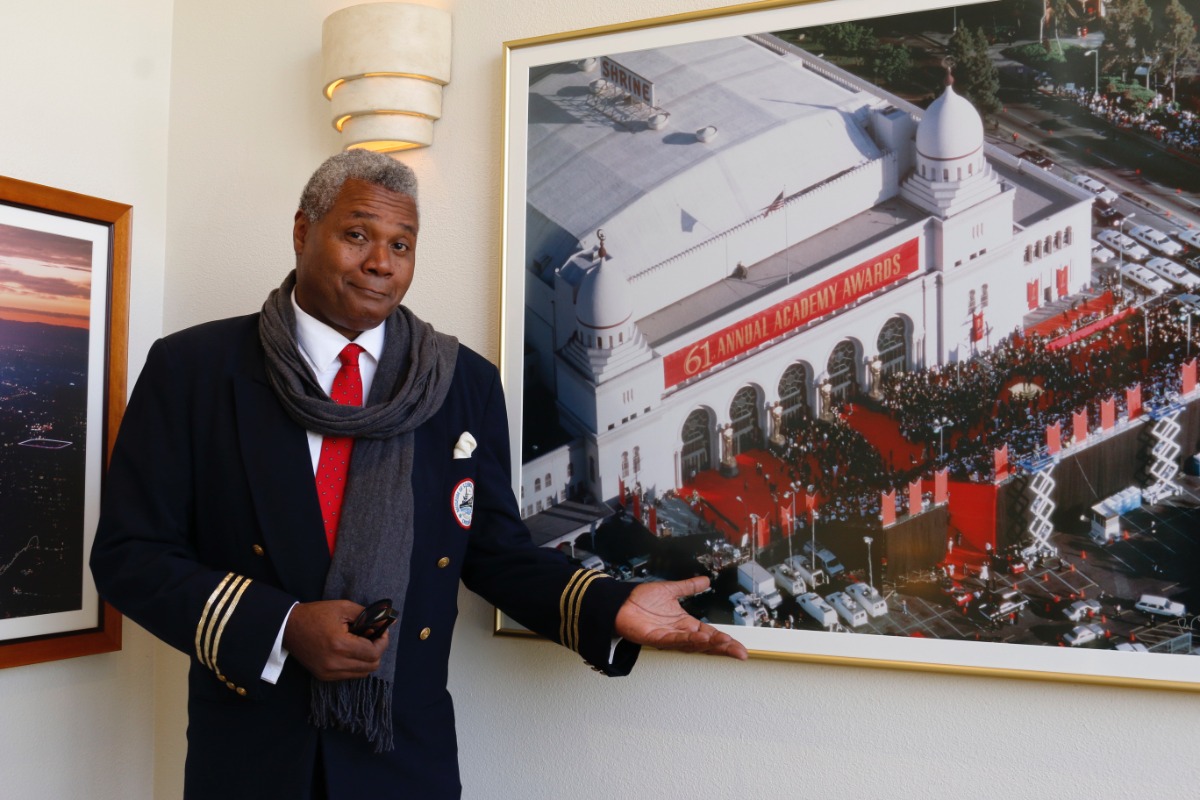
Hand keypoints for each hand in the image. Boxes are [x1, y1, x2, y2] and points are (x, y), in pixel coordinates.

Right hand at [283, 600, 389, 680]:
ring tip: (360, 643)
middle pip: (371, 666)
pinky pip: (350, 675)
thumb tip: (389, 620)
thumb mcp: (344, 608)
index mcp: (340, 645)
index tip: (381, 631)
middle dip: (377, 650)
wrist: (289, 627)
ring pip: (362, 673)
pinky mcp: (323, 677)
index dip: (383, 641)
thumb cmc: (317, 614)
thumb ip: (369, 615)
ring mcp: (328, 673)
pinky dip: (355, 665)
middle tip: (372, 636)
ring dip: (367, 659)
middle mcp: (334, 664)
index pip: (374, 653)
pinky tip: (350, 651)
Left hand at [614, 576, 746, 659]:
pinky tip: (700, 638)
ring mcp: (668, 637)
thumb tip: (705, 580)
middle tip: (739, 651)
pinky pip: (674, 640)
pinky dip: (687, 640)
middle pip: (705, 644)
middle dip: (723, 647)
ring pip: (693, 644)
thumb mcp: (671, 590)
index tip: (741, 648)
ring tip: (724, 642)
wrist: (620, 601)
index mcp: (685, 623)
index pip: (710, 634)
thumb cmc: (640, 600)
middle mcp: (679, 632)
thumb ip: (689, 587)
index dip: (725, 641)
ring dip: (709, 644)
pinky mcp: (655, 638)